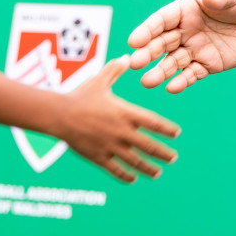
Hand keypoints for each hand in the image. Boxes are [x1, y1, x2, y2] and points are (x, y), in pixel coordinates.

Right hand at [54, 57, 180, 183]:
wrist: (59, 115)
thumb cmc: (80, 96)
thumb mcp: (99, 81)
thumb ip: (115, 70)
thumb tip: (127, 57)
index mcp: (124, 113)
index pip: (153, 122)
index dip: (167, 129)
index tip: (176, 133)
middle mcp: (121, 131)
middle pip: (149, 146)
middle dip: (163, 153)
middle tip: (173, 158)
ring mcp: (110, 146)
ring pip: (135, 161)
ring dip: (149, 168)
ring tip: (158, 172)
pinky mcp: (98, 157)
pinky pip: (116, 170)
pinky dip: (126, 176)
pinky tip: (133, 178)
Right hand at [127, 0, 235, 93]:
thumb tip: (209, 0)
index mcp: (186, 9)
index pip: (162, 20)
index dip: (147, 30)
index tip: (134, 41)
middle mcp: (185, 30)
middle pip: (162, 42)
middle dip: (148, 53)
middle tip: (135, 64)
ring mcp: (195, 48)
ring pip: (173, 62)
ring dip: (160, 71)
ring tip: (147, 82)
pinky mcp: (207, 64)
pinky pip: (192, 74)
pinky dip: (182, 81)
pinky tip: (172, 88)